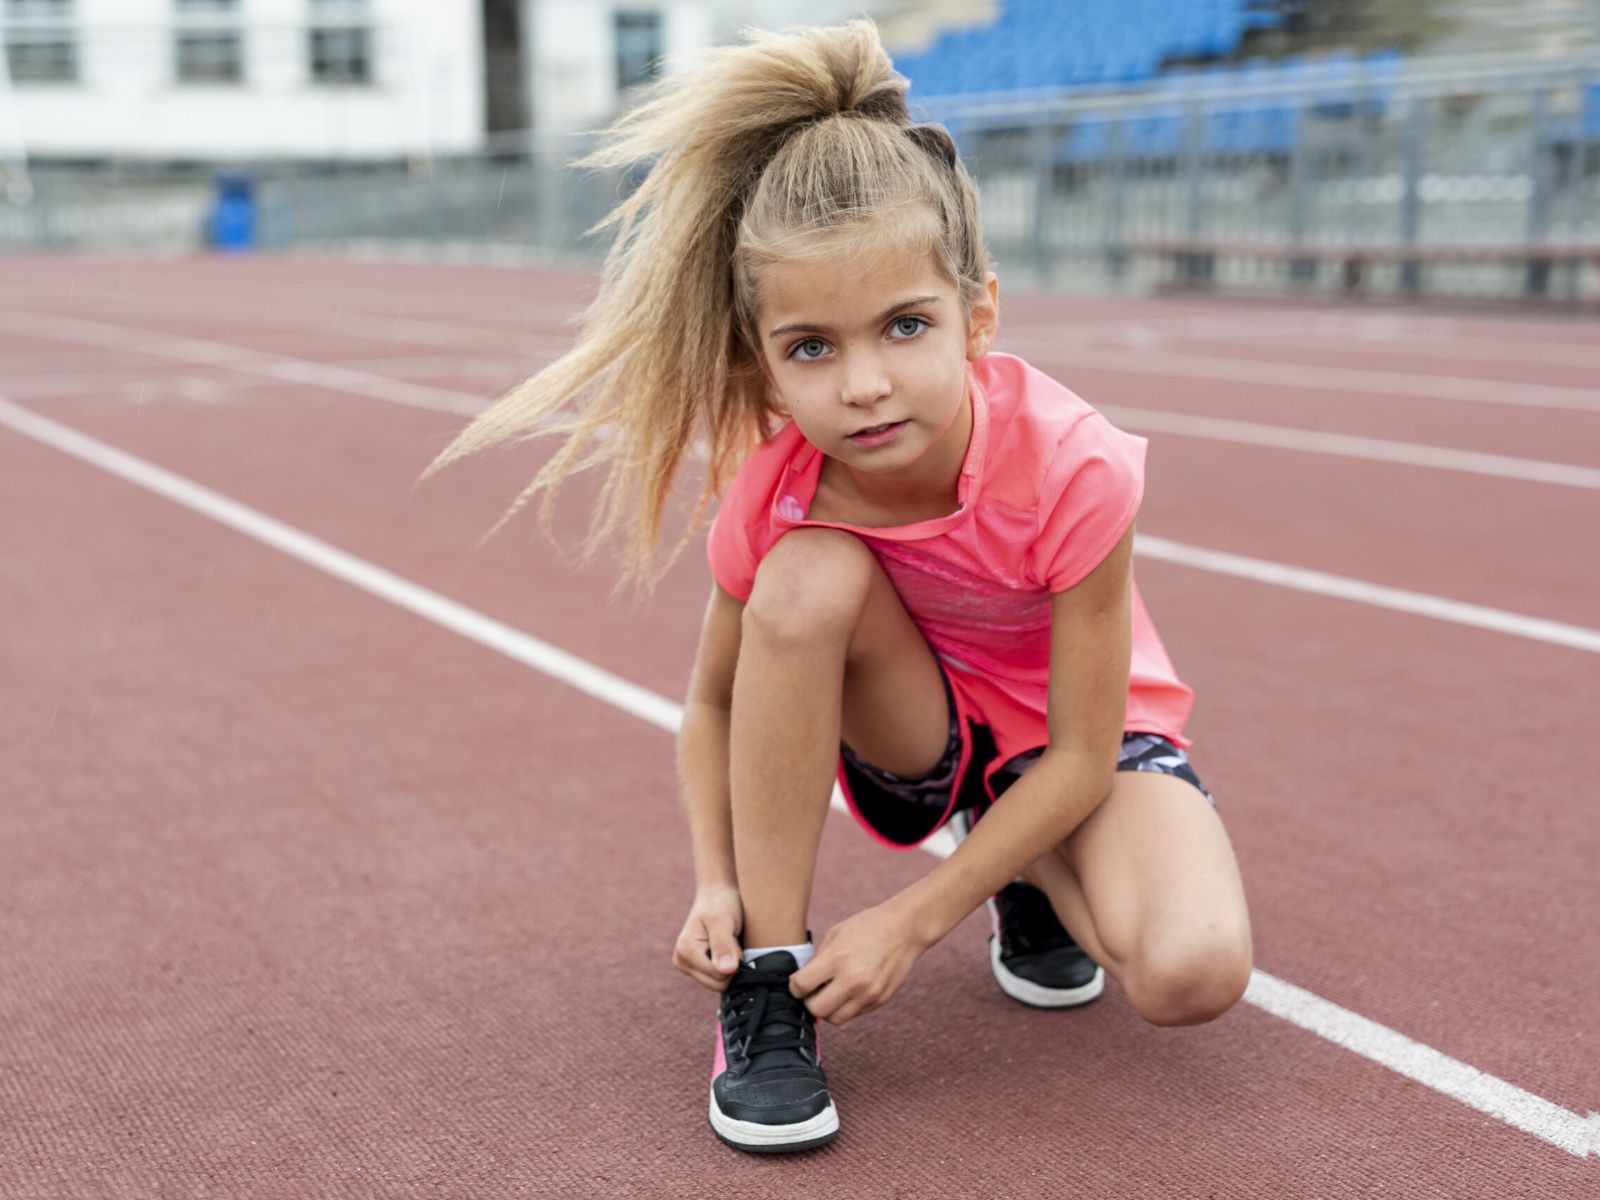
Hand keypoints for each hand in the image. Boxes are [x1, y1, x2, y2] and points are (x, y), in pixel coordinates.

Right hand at [672, 882, 743, 991]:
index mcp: (685, 951)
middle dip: (732, 965)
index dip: (735, 961)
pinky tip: (725, 950)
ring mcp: (688, 967)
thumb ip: (723, 945)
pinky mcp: (696, 968)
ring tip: (728, 943)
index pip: (720, 977)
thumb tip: (727, 970)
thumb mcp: (723, 921)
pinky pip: (718, 978)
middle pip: (719, 984)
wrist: (716, 894)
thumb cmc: (720, 903)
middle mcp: (682, 962)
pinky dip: (726, 966)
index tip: (733, 939)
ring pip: (719, 983)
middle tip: (731, 941)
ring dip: (730, 966)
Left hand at [789, 900, 926, 1024]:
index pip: (801, 987)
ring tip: (831, 992)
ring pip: (835, 1019)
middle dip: (809, 1001)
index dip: (794, 986)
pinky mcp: (879, 1001)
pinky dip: (846, 1006)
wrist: (905, 928)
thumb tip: (802, 983)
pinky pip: (853, 1014)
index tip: (798, 982)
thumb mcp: (835, 935)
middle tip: (813, 991)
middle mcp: (853, 981)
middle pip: (816, 1010)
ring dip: (828, 1009)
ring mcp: (868, 994)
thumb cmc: (868, 927)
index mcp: (837, 959)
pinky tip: (849, 990)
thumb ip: (817, 961)